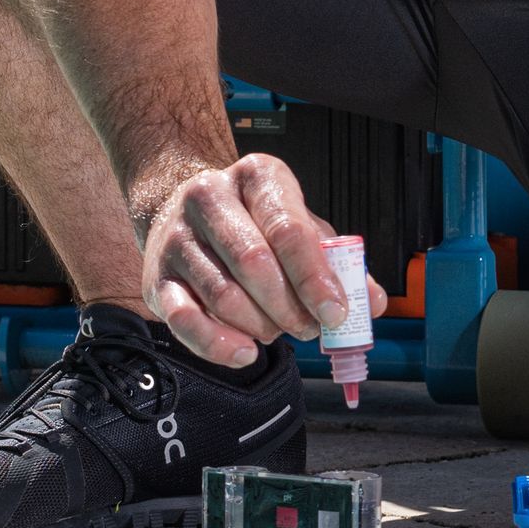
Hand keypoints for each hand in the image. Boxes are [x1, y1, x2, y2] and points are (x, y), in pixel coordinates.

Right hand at [139, 151, 385, 367]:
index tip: (335, 312)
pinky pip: (183, 320)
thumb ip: (338, 262)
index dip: (314, 277)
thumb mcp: (301, 224)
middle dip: (289, 308)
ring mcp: (178, 237)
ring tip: (277, 330)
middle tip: (308, 329)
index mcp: (256, 177)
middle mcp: (209, 198)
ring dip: (259, 327)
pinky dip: (218, 345)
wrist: (183, 207)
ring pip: (222, 295)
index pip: (288, 228)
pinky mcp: (156, 277)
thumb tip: (372, 301)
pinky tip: (244, 351)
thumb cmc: (254, 222)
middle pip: (254, 264)